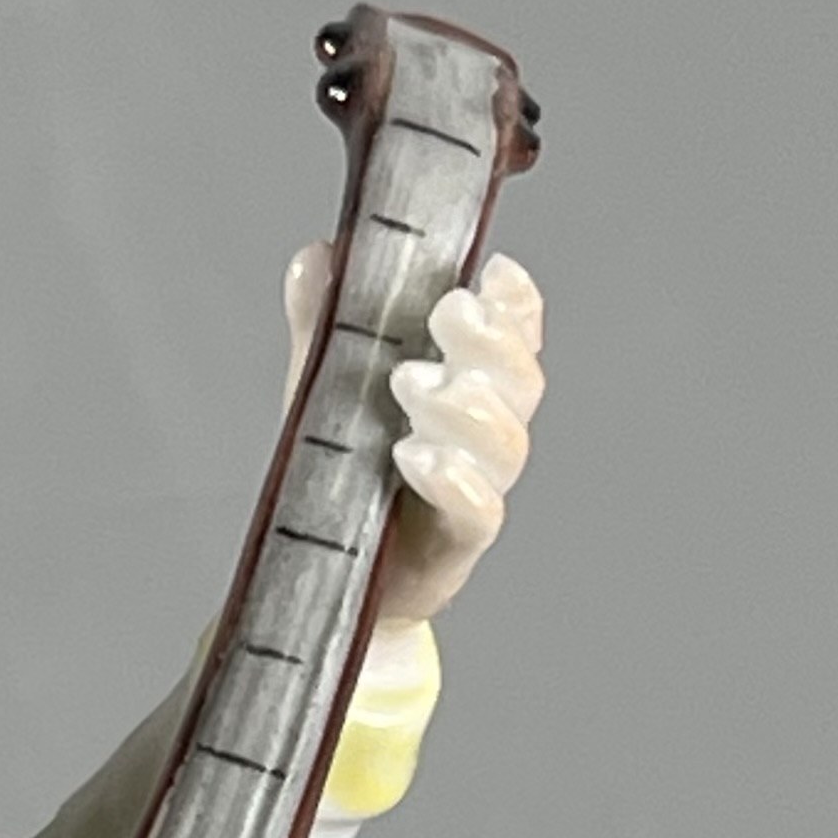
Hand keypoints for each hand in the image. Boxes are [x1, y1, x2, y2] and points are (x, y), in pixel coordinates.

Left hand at [282, 244, 545, 630]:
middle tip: (447, 313)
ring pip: (505, 444)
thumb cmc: (344, 479)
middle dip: (491, 341)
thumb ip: (324, 330)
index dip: (516, 304)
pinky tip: (415, 457)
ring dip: (465, 407)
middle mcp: (484, 438)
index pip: (514, 338)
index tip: (494, 270)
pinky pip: (478, 512)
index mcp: (468, 391)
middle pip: (519, 382)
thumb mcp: (326, 397)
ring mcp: (477, 492)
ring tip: (409, 385)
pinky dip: (454, 481)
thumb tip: (318, 256)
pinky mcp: (454, 547)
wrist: (331, 581)